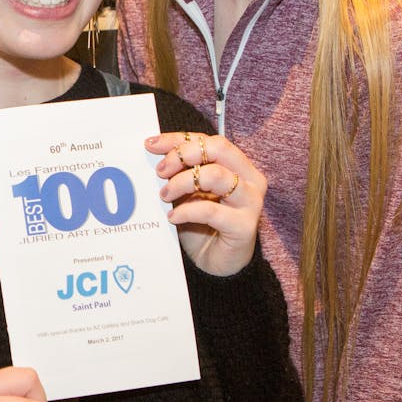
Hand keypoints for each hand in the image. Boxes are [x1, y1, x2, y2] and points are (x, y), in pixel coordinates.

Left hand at [145, 131, 264, 275]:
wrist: (214, 261)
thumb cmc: (200, 223)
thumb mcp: (187, 190)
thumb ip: (179, 169)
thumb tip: (152, 147)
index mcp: (237, 165)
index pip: (208, 141)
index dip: (177, 140)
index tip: (150, 144)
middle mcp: (249, 178)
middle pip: (218, 148)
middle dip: (182, 155)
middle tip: (160, 172)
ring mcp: (250, 201)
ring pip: (215, 175)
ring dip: (182, 182)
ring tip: (164, 195)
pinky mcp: (245, 225)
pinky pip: (210, 211)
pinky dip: (186, 211)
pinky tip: (172, 217)